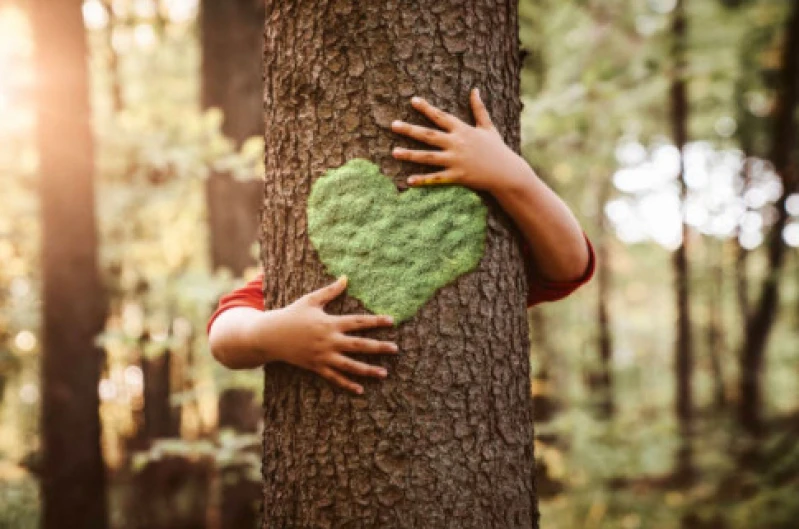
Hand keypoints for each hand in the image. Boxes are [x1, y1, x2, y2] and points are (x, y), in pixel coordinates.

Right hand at [252, 275, 398, 394]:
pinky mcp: (316, 367)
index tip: (392, 321)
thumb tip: (346, 278)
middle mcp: (329, 341)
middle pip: (359, 345)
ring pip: (350, 365)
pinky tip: (360, 390)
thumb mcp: (310, 300)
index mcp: (330, 323)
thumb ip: (330, 291)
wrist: (270, 336)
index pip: (358, 322)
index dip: (376, 321)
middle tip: (396, 349)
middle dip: (379, 347)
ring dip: (368, 370)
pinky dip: (347, 384)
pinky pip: (334, 378)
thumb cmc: (291, 315)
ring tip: (385, 373)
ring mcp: (323, 356)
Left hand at [390, 87, 532, 195]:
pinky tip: (408, 180)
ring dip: (410, 154)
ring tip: (394, 152)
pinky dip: (423, 180)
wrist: (507, 173)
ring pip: (428, 157)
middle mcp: (457, 143)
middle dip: (409, 129)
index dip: (426, 108)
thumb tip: (475, 89)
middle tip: (393, 125)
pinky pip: (436, 178)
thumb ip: (479, 109)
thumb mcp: (488, 127)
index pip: (441, 116)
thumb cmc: (497, 149)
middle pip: (428, 135)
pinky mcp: (457, 176)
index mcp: (463, 130)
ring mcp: (456, 161)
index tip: (413, 100)